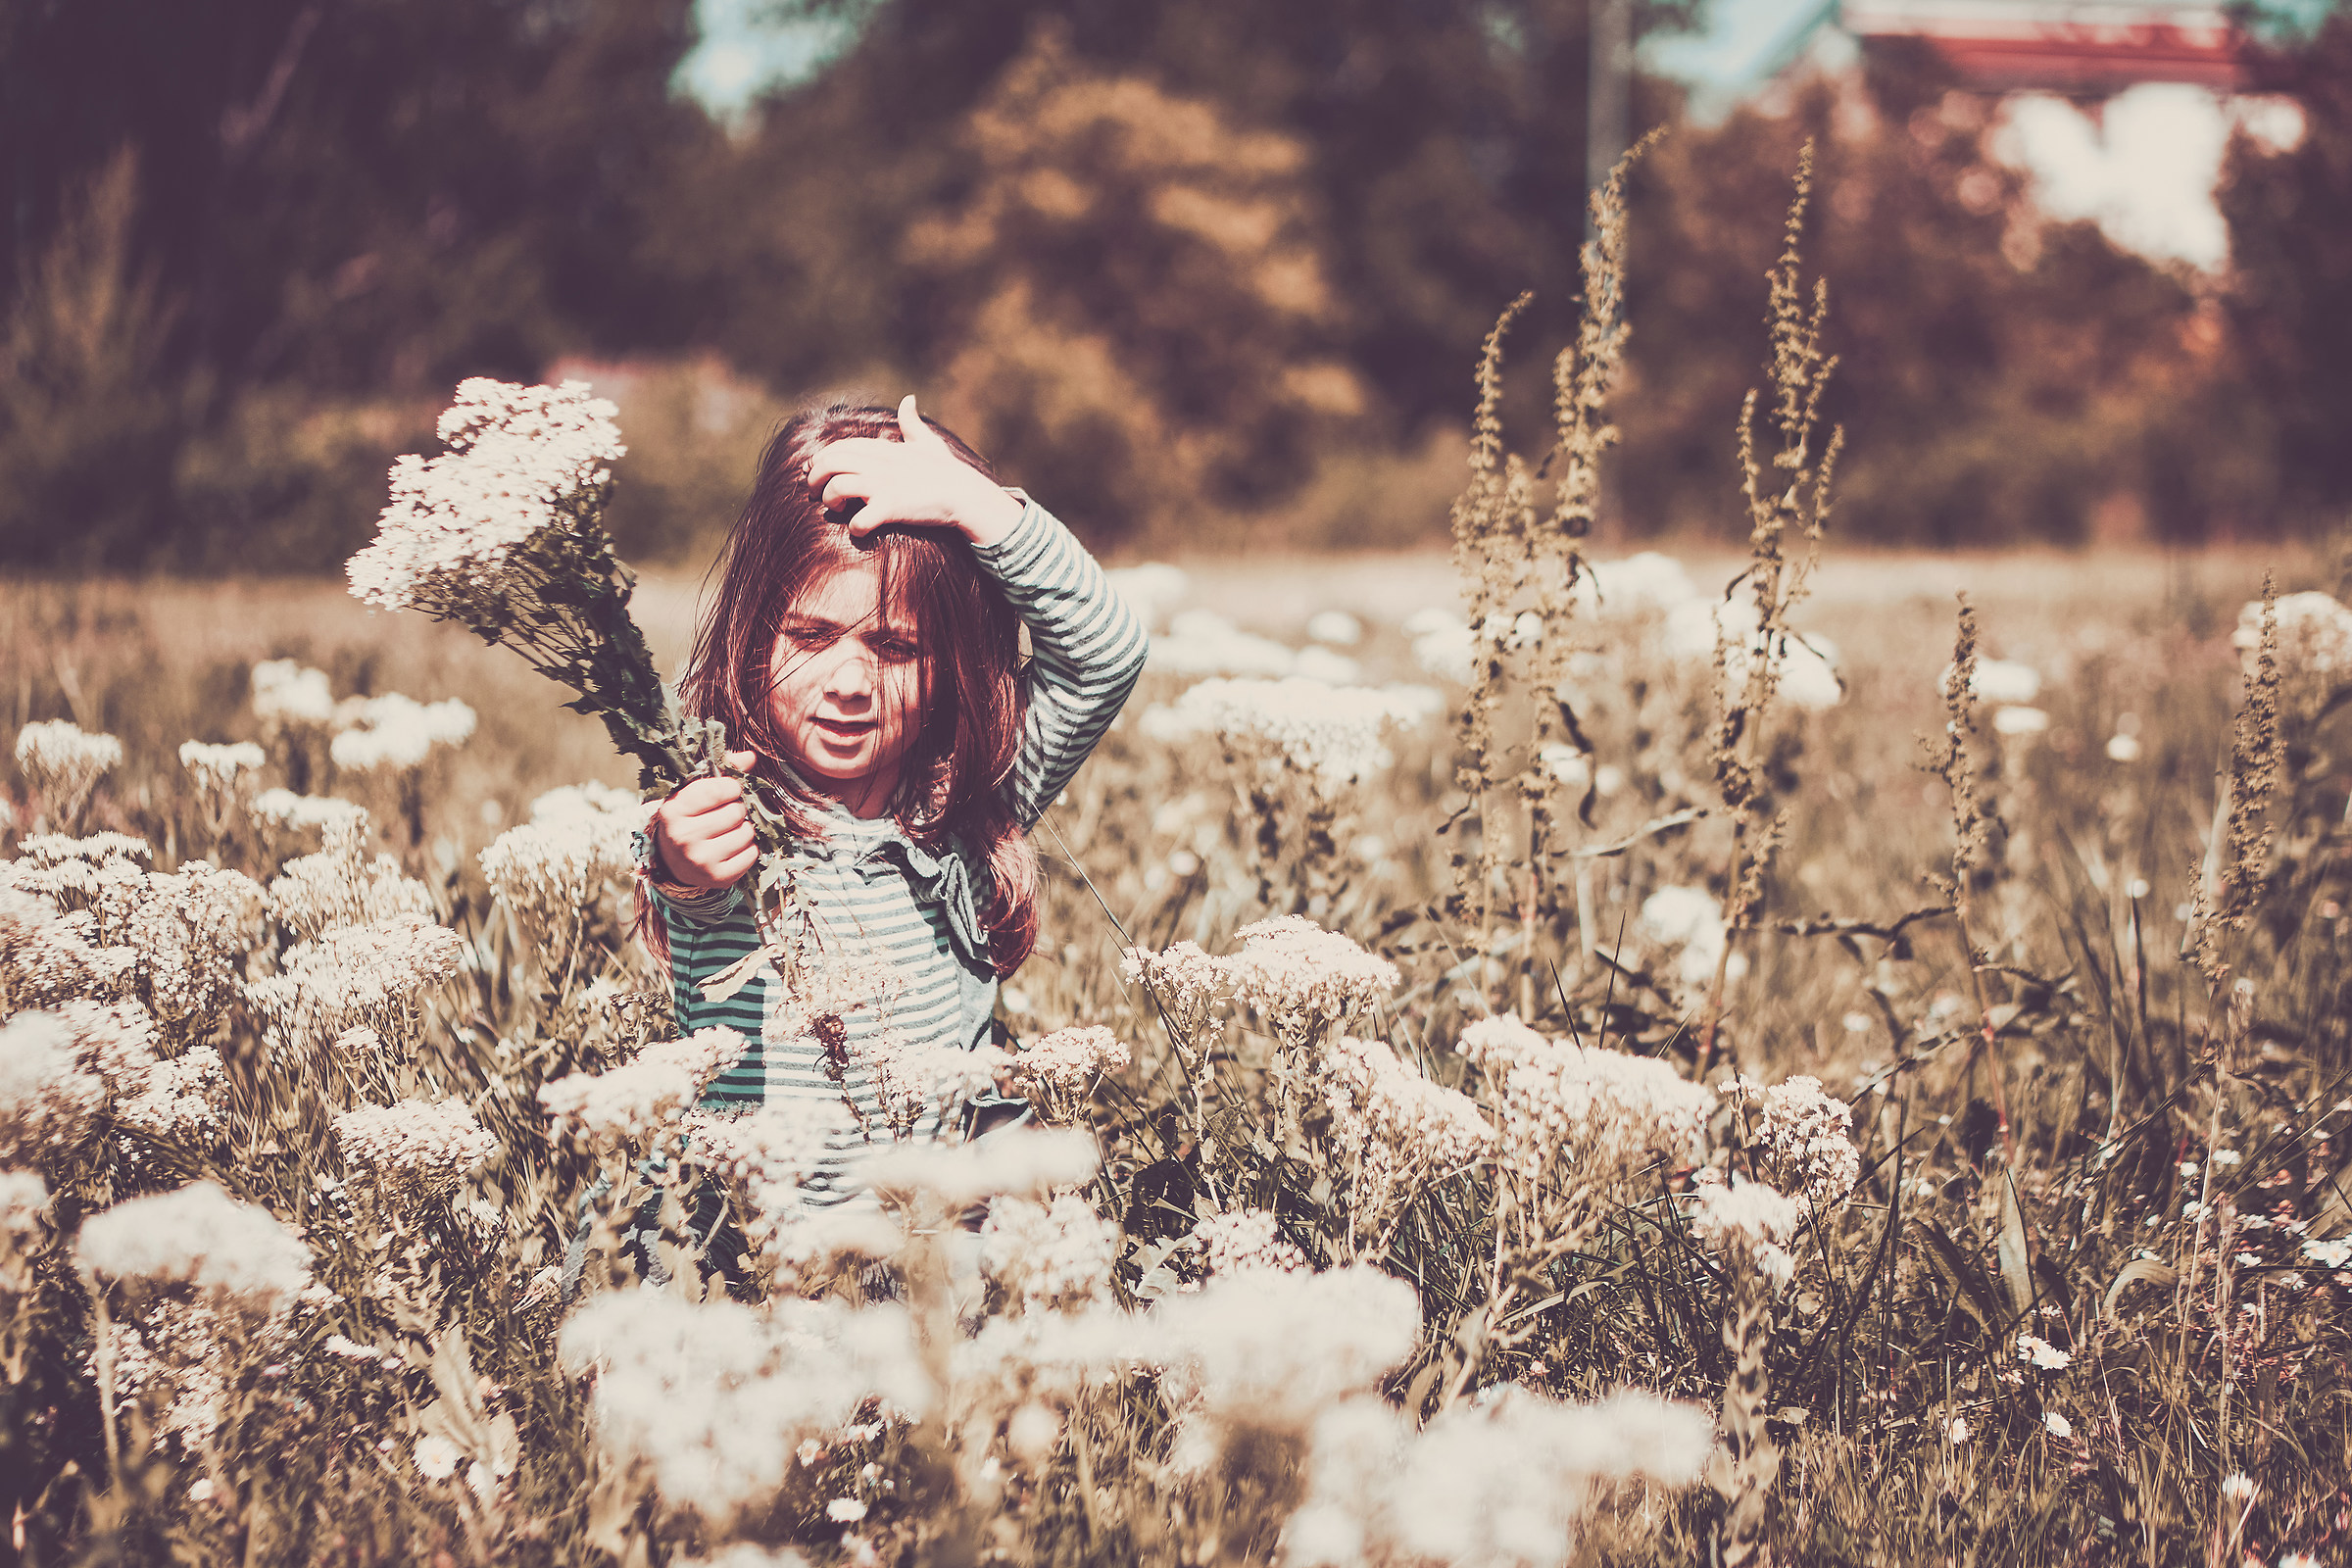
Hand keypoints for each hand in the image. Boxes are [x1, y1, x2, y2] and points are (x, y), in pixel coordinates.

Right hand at [651, 749, 758, 888]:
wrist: (674, 862)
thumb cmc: (688, 819)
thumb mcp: (694, 792)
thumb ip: (721, 770)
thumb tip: (750, 757)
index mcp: (673, 810)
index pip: (718, 789)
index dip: (731, 787)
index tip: (730, 790)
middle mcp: (683, 837)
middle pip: (736, 812)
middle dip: (737, 809)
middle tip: (727, 814)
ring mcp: (700, 860)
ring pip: (747, 833)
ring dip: (744, 829)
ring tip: (729, 830)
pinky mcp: (717, 877)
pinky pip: (752, 854)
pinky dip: (749, 848)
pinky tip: (733, 847)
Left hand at [806, 395, 1022, 548]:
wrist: (967, 495)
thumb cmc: (948, 471)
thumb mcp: (927, 442)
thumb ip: (912, 423)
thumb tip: (908, 398)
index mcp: (883, 449)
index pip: (840, 447)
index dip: (822, 458)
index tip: (816, 470)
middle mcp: (878, 463)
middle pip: (830, 463)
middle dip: (815, 477)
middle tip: (815, 492)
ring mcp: (884, 484)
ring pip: (837, 487)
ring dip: (829, 500)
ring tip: (836, 508)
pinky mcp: (891, 507)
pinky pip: (860, 519)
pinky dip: (855, 527)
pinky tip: (860, 529)